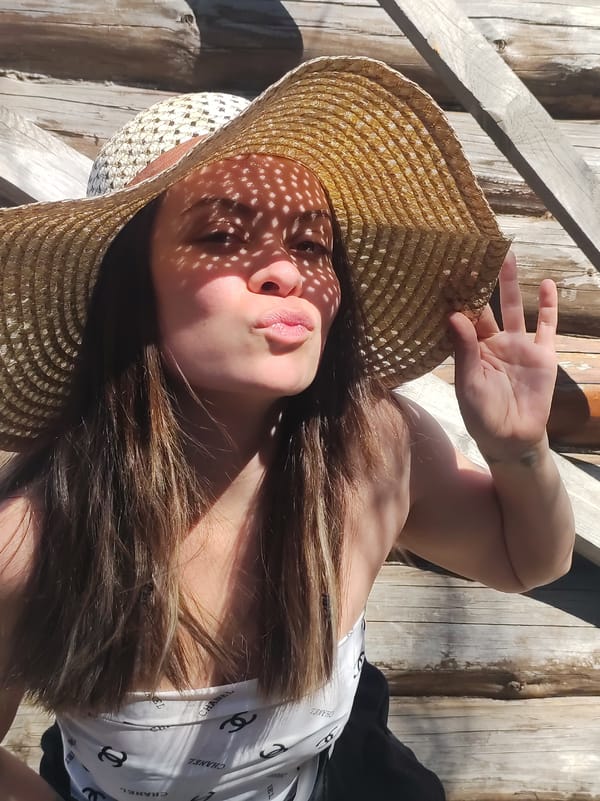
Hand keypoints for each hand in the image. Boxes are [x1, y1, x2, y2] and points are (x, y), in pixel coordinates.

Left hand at [448, 251, 557, 461]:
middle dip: (481, 280)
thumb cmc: (482, 415)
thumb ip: (464, 349)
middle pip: (486, 304)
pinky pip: (546, 325)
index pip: (463, 316)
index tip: (449, 269)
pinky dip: (548, 305)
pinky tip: (547, 284)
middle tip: (475, 250)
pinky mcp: (542, 354)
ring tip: (507, 255)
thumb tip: (453, 315)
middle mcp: (493, 343)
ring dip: (510, 283)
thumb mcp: (468, 383)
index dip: (458, 295)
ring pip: (513, 308)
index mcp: (471, 350)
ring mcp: (518, 346)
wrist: (512, 438)